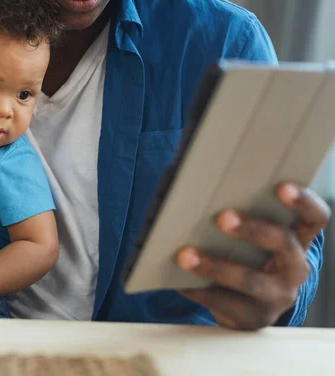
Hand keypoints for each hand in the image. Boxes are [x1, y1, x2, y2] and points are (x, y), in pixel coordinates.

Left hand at [177, 183, 330, 330]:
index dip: (303, 202)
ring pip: (250, 281)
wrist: (246, 309)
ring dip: (214, 266)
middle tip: (221, 218)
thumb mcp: (252, 239)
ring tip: (184, 255)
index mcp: (298, 240)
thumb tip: (186, 175)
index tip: (281, 186)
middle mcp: (295, 268)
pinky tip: (178, 280)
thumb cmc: (246, 258)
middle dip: (252, 229)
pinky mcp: (253, 318)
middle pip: (283, 244)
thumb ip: (238, 212)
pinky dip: (198, 289)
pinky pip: (224, 302)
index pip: (315, 218)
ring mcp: (277, 296)